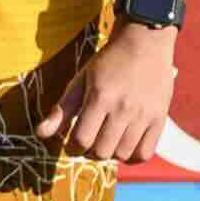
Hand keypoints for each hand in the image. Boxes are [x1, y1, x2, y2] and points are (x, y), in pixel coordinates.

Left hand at [40, 11, 184, 164]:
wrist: (145, 43)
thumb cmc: (109, 62)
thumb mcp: (80, 80)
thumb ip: (62, 109)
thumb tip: (40, 134)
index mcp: (100, 97)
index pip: (82, 139)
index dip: (72, 147)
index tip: (72, 143)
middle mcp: (123, 109)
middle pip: (102, 151)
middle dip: (89, 151)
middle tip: (89, 141)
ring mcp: (144, 116)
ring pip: (123, 155)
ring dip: (110, 154)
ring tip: (106, 142)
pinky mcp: (159, 119)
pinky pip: (145, 153)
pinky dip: (132, 157)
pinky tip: (124, 146)